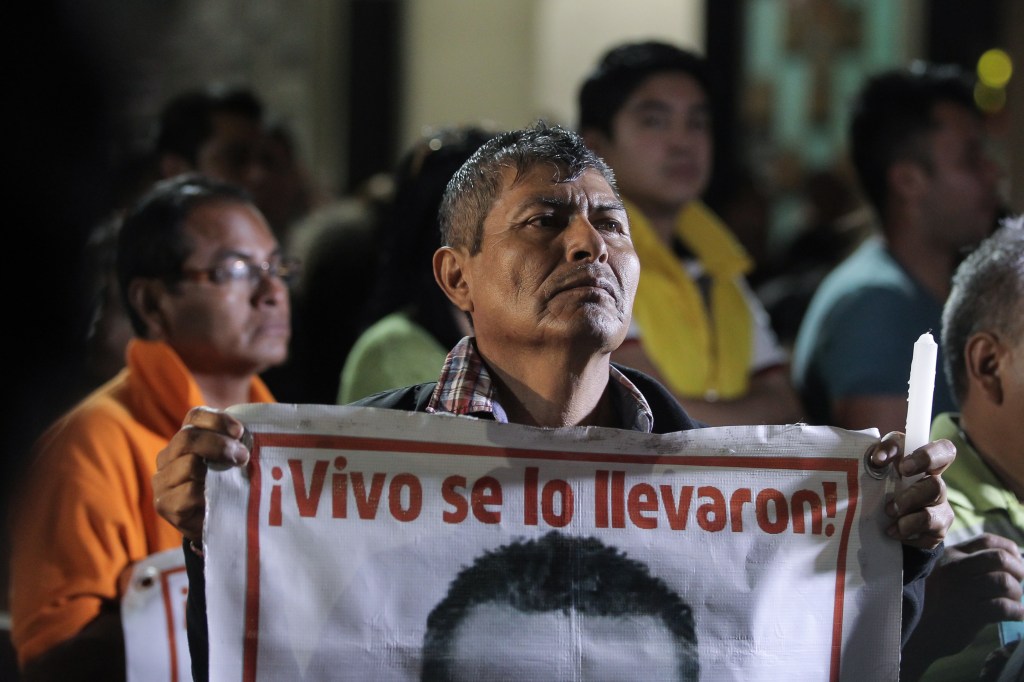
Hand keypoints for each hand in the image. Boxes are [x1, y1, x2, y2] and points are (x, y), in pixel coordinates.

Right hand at [152, 406, 249, 542]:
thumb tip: (258, 434)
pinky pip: (188, 492)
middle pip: (188, 438)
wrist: (217, 526)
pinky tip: (219, 497)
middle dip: (219, 444)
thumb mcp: (231, 462)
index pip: (194, 417)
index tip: (240, 431)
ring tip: (236, 476)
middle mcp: (167, 457)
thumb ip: (235, 446)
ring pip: (188, 464)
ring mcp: (163, 481)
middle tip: (242, 456)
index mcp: (184, 440)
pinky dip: (207, 493)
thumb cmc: (227, 487)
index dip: (218, 420)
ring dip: (217, 469)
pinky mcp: (165, 505)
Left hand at [868, 432, 954, 548]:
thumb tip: (878, 459)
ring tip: (888, 514)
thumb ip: (881, 452)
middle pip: (937, 486)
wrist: (885, 518)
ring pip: (929, 516)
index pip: (944, 451)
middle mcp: (937, 485)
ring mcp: (940, 510)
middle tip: (889, 504)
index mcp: (927, 464)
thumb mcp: (881, 461)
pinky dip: (904, 532)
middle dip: (912, 495)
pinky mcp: (936, 532)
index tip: (902, 467)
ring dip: (906, 515)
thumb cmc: (883, 480)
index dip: (927, 457)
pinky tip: (892, 530)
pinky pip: (925, 535)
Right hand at [933, 534, 1023, 630]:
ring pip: (1004, 582)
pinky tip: (1015, 614)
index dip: (1009, 549)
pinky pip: (1004, 607)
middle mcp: (955, 569)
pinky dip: (1017, 611)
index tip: (1015, 561)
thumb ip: (966, 563)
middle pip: (1000, 558)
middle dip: (1018, 570)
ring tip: (1013, 601)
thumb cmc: (935, 601)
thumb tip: (1011, 560)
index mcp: (950, 555)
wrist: (918, 631)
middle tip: (1018, 582)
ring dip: (1016, 593)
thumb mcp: (943, 573)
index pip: (987, 541)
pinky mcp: (969, 614)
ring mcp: (962, 590)